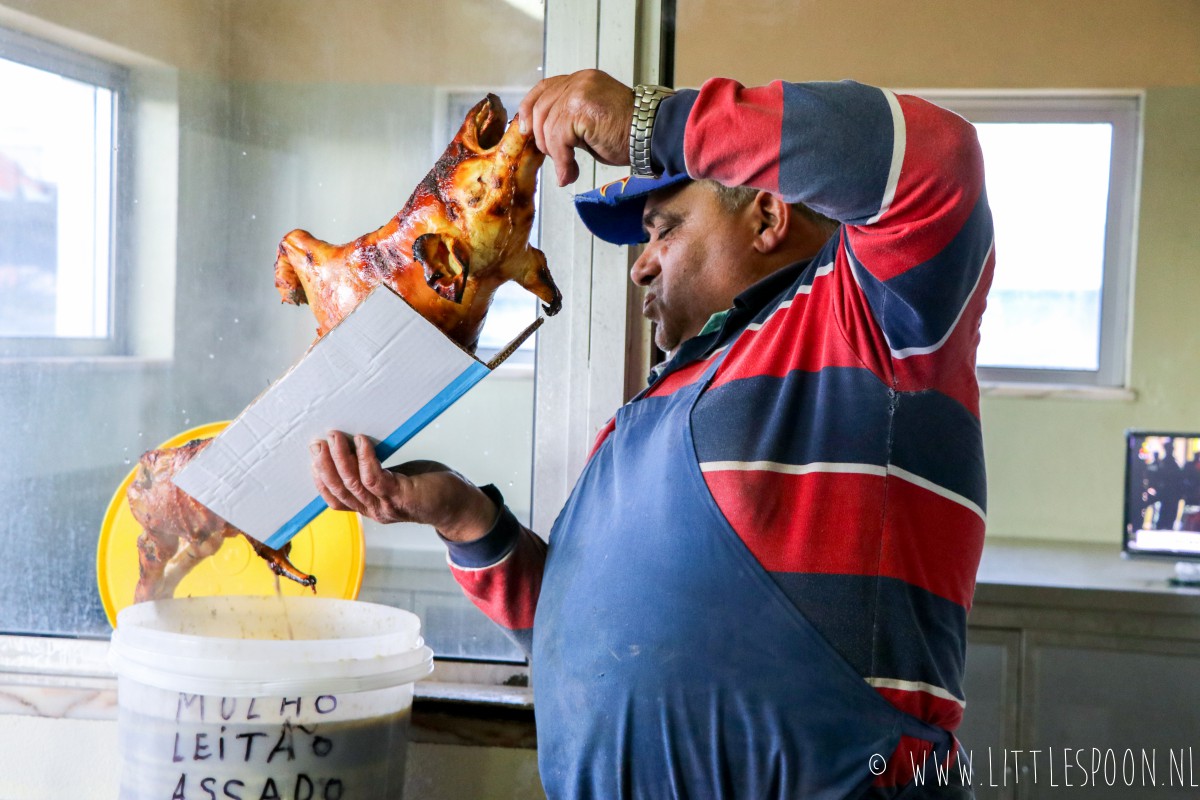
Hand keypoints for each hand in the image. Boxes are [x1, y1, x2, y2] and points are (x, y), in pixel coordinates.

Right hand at [309, 431, 498, 542]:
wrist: (459, 504)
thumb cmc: (427, 486)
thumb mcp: (394, 479)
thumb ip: (373, 471)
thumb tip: (352, 446)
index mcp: (368, 507)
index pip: (333, 499)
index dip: (319, 478)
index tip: (312, 455)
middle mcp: (373, 510)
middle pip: (338, 490)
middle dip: (324, 464)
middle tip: (318, 441)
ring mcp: (386, 505)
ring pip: (352, 484)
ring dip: (340, 458)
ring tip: (335, 436)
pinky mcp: (401, 496)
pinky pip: (374, 478)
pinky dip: (365, 458)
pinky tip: (363, 441)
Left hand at [518, 69, 633, 186]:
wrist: (652, 135)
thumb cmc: (628, 133)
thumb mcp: (591, 122)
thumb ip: (568, 123)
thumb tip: (544, 138)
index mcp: (581, 80)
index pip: (544, 88)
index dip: (529, 109)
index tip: (524, 129)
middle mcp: (579, 81)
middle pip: (540, 108)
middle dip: (541, 138)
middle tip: (555, 157)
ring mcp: (579, 92)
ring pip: (547, 126)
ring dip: (554, 153)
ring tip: (567, 168)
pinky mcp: (580, 109)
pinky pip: (558, 139)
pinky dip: (562, 160)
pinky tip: (571, 171)